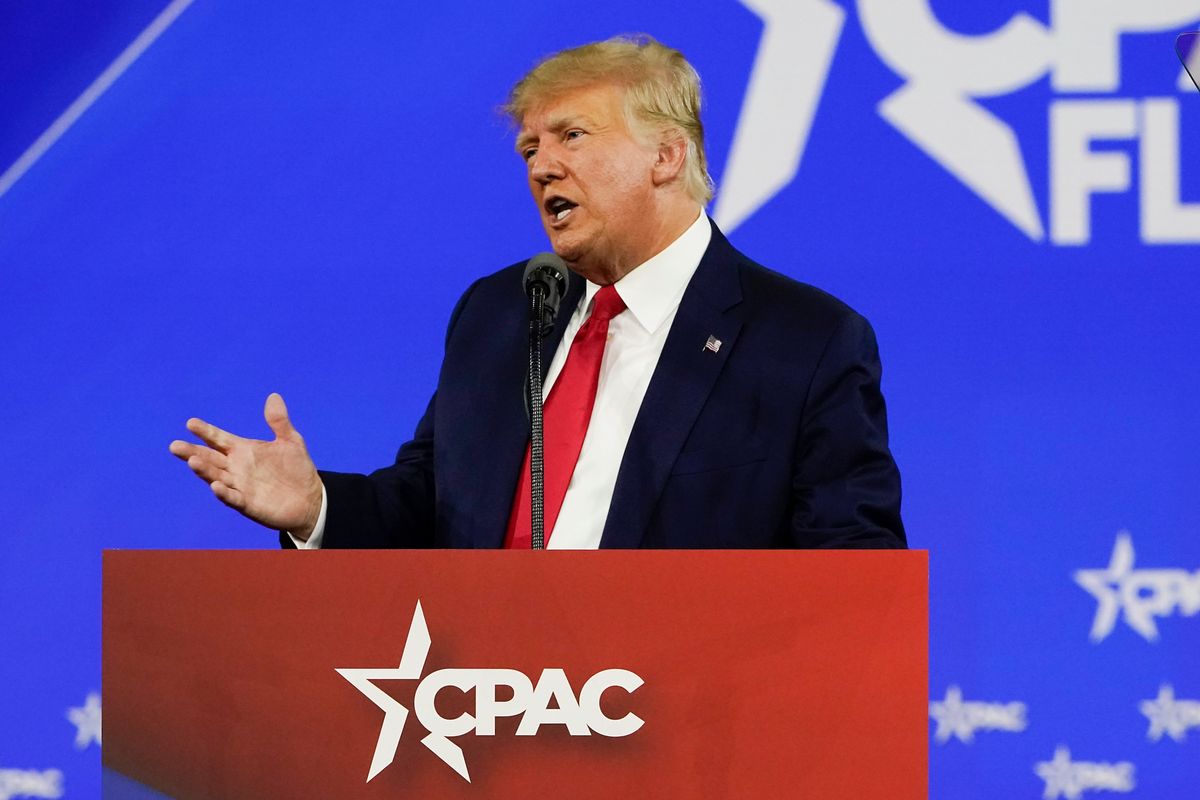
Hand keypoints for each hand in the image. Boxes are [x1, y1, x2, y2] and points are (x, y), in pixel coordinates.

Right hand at [169, 393, 323, 539]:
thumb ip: (279, 421)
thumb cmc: (297, 468)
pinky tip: (216, 486)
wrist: (310, 498)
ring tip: (192, 461)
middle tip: (175, 445)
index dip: (205, 431)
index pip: (219, 439)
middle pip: (210, 458)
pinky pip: (233, 498)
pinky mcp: (248, 504)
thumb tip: (274, 396)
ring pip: (216, 477)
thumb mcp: (290, 441)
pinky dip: (224, 493)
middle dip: (193, 452)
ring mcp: (240, 486)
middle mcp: (236, 468)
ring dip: (204, 470)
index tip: (190, 423)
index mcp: (243, 450)